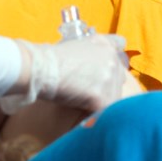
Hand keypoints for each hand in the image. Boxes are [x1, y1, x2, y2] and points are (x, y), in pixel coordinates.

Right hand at [0, 36, 127, 114]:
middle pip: (120, 80)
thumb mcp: (78, 43)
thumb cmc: (51, 57)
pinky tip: (86, 117)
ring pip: (115, 97)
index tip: (103, 74)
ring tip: (84, 103)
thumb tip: (111, 48)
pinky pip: (105, 113)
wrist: (40, 68)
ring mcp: (109, 80)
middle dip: (108, 87)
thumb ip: (96, 45)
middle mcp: (112, 61)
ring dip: (102, 102)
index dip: (113, 66)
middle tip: (89, 92)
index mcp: (106, 46)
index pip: (121, 55)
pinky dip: (96, 116)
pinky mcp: (101, 98)